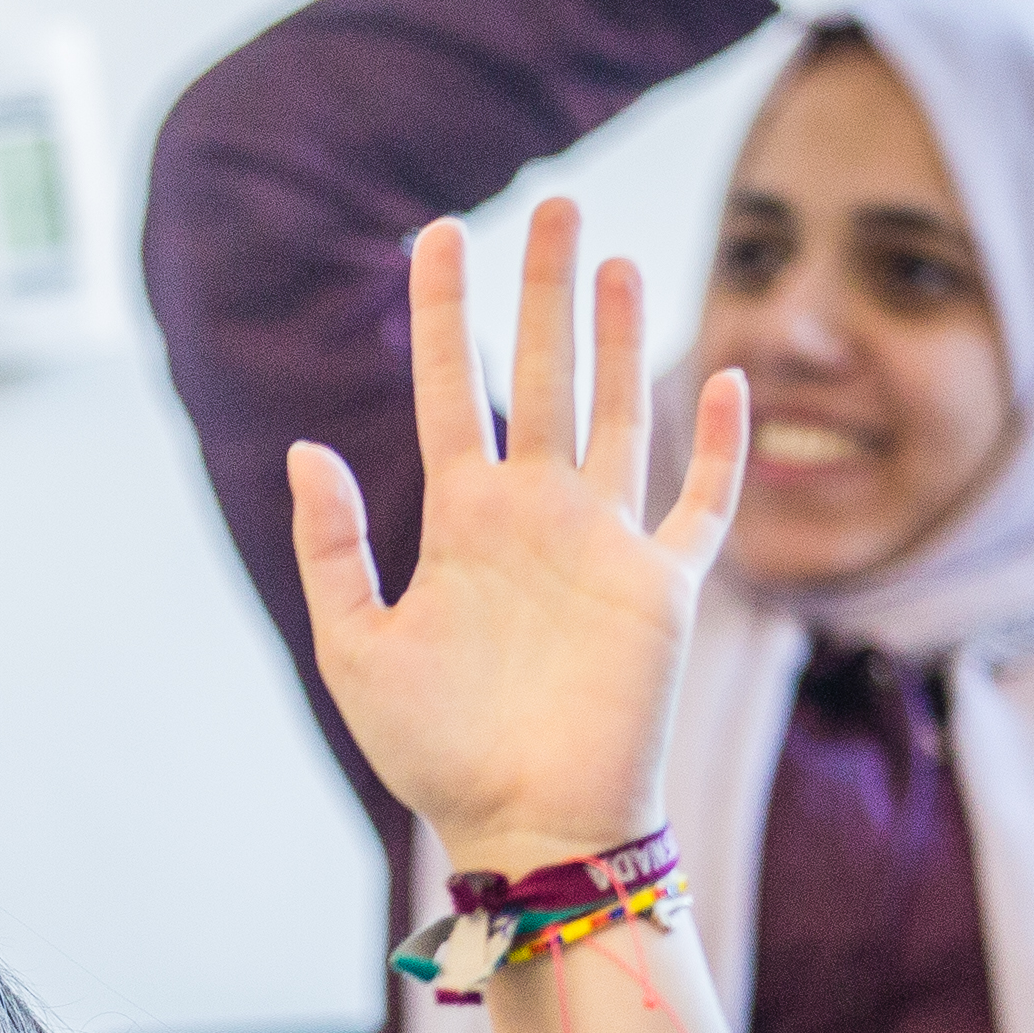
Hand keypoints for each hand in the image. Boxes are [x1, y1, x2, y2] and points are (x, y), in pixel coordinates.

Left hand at [285, 204, 744, 877]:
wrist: (530, 825)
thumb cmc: (437, 753)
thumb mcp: (357, 647)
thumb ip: (333, 548)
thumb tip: (308, 449)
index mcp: (461, 522)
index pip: (449, 390)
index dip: (442, 311)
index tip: (437, 232)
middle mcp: (536, 516)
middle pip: (543, 375)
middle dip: (547, 291)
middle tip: (555, 207)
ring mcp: (605, 545)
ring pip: (619, 415)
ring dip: (621, 340)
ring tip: (619, 259)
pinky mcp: (664, 588)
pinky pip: (703, 504)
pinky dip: (721, 447)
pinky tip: (725, 381)